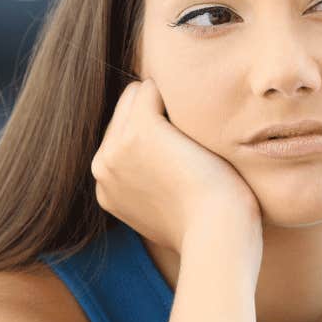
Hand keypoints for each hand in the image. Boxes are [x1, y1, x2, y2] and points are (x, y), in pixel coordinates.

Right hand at [91, 78, 260, 253]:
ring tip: (197, 135)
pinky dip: (177, 95)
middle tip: (195, 141)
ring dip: (167, 103)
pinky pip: (151, 88)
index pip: (120, 136)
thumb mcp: (166, 212)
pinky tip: (200, 118)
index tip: (185, 151)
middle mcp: (103, 166)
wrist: (218, 233)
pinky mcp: (141, 129)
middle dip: (158, 114)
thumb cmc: (207, 225)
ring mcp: (117, 147)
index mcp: (106, 188)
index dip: (156, 133)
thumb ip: (150, 189)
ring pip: (136, 95)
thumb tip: (160, 171)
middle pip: (124, 111)